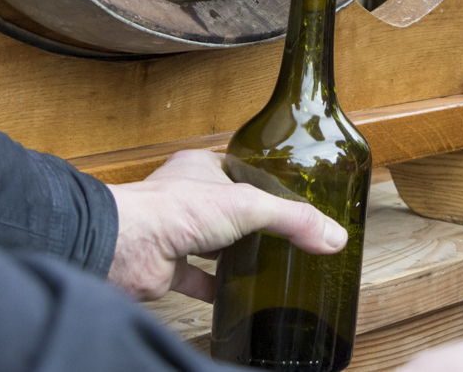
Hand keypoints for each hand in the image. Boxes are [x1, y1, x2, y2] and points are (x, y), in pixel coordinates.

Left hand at [105, 150, 346, 301]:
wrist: (129, 247)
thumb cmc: (174, 208)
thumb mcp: (250, 205)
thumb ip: (294, 220)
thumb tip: (333, 236)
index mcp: (200, 168)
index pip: (235, 168)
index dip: (259, 178)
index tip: (285, 191)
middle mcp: (184, 198)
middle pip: (223, 207)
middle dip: (247, 220)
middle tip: (280, 230)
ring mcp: (174, 234)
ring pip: (209, 243)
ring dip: (232, 253)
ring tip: (265, 260)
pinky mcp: (167, 268)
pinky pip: (195, 279)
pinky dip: (214, 287)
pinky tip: (234, 293)